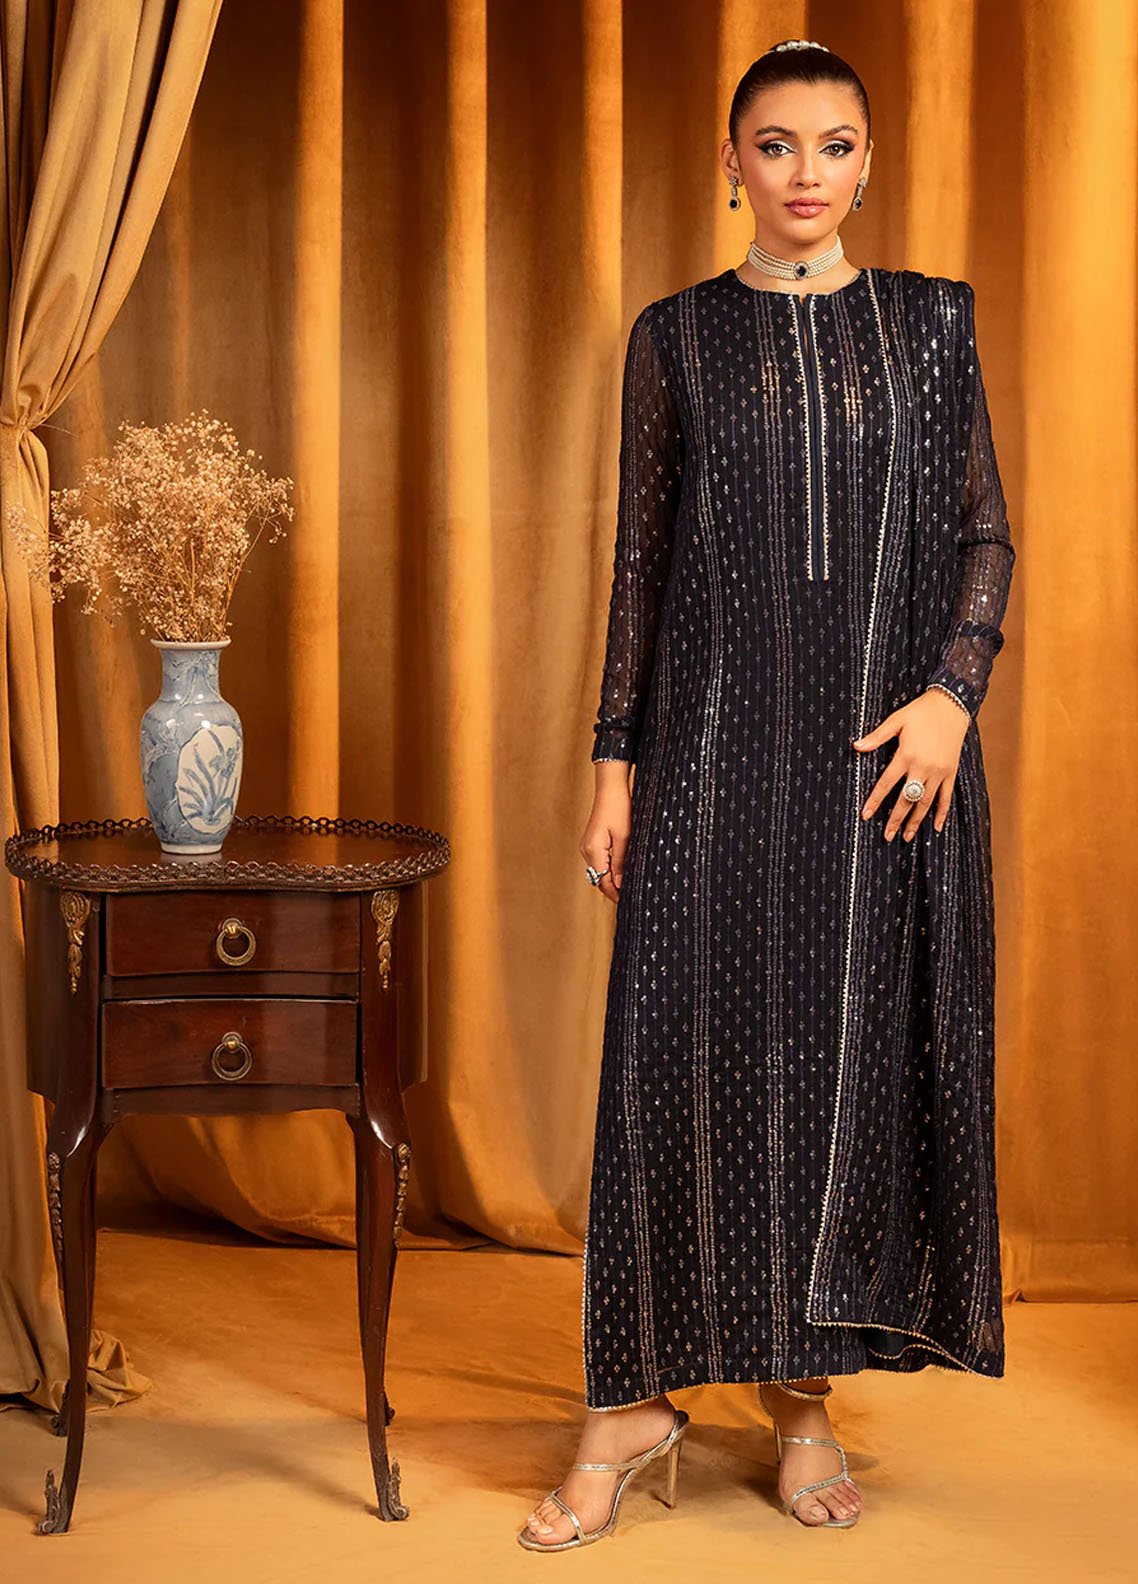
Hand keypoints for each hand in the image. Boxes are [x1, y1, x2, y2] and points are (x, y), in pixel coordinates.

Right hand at [581, 762, 631, 902]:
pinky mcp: (592, 841)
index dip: (616, 894)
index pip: (603, 881)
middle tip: (632, 897)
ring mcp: (588, 846)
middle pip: (599, 878)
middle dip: (614, 889)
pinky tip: (621, 870)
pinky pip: (600, 861)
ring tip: (629, 885)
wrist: (610, 788)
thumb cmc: (619, 808)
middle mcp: (587, 850)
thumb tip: (619, 883)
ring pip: (599, 870)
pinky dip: (609, 868)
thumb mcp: (625, 837)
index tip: (629, 902)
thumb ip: (621, 862)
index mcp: (594, 850)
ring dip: (612, 878)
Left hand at [853, 689, 969, 840]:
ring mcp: (939, 772)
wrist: (952, 704)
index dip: (875, 801)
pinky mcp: (951, 772)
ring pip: (925, 803)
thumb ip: (877, 737)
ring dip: (915, 821)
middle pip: (906, 800)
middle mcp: (923, 767)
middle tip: (886, 836)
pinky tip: (936, 827)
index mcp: (906, 755)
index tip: (866, 815)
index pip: (886, 784)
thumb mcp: (896, 720)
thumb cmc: (921, 711)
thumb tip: (856, 746)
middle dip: (895, 820)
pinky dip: (942, 813)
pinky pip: (946, 797)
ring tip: (906, 837)